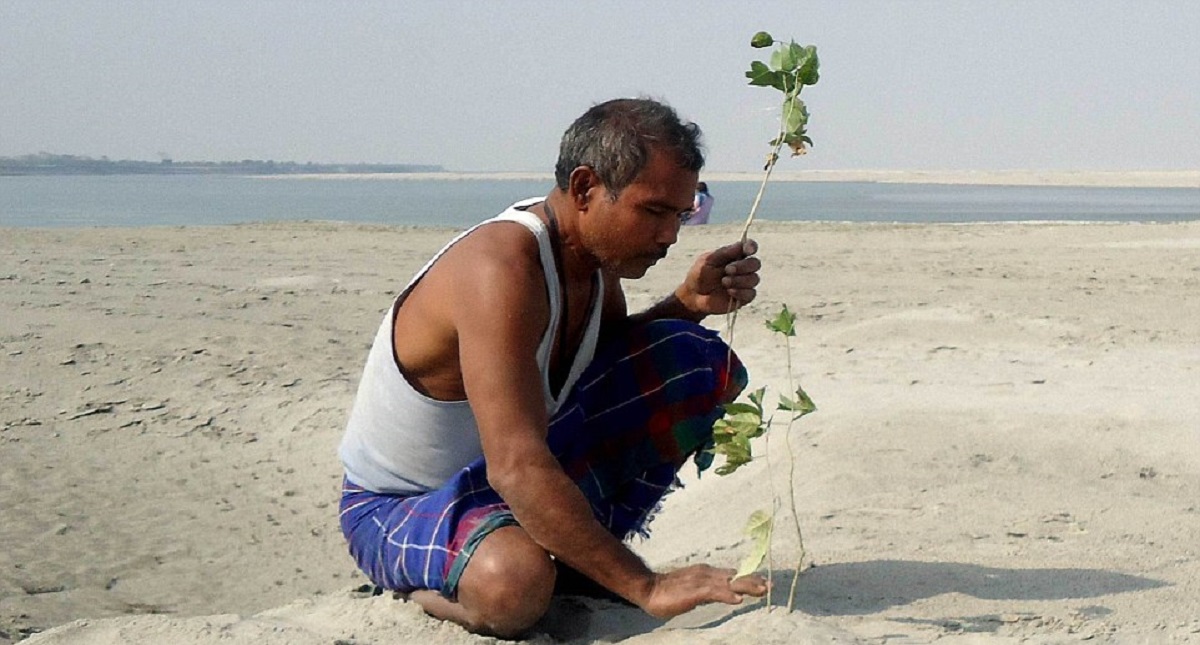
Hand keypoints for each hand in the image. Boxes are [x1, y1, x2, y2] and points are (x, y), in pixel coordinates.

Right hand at [638, 564, 767, 618]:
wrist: (649, 588)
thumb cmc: (669, 592)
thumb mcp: (694, 590)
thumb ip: (709, 591)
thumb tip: (725, 594)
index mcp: (707, 573)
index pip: (733, 574)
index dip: (749, 578)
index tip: (764, 582)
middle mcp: (707, 573)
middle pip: (736, 576)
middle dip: (754, 581)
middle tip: (771, 586)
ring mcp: (702, 581)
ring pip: (730, 582)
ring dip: (747, 586)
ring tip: (762, 591)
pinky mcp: (695, 590)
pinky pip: (715, 592)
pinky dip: (727, 594)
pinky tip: (738, 599)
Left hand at [676, 239, 760, 315]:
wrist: (694, 296)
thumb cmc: (700, 274)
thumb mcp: (708, 260)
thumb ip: (724, 252)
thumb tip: (741, 244)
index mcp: (736, 255)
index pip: (750, 247)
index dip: (752, 247)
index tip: (748, 250)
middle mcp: (743, 268)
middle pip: (755, 263)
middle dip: (743, 266)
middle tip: (728, 270)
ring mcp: (745, 283)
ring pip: (754, 279)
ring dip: (739, 280)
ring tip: (724, 282)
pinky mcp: (744, 297)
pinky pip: (751, 293)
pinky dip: (741, 292)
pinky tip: (730, 291)